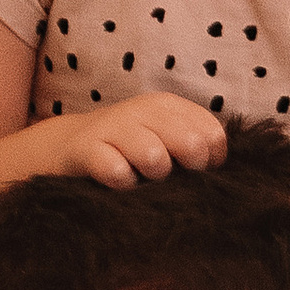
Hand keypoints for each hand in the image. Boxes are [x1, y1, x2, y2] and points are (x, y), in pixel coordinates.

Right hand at [45, 91, 226, 190]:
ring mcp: (114, 127)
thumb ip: (195, 149)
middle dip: (187, 171)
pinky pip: (117, 172)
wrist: (67, 148)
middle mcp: (144, 110)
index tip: (192, 171)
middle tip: (167, 177)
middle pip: (190, 145)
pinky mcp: (86, 148)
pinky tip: (117, 182)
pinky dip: (122, 183)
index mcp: (168, 106)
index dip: (209, 162)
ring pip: (155, 158)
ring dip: (152, 177)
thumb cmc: (128, 151)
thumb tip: (221, 170)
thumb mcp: (163, 140)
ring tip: (141, 177)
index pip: (212, 135)